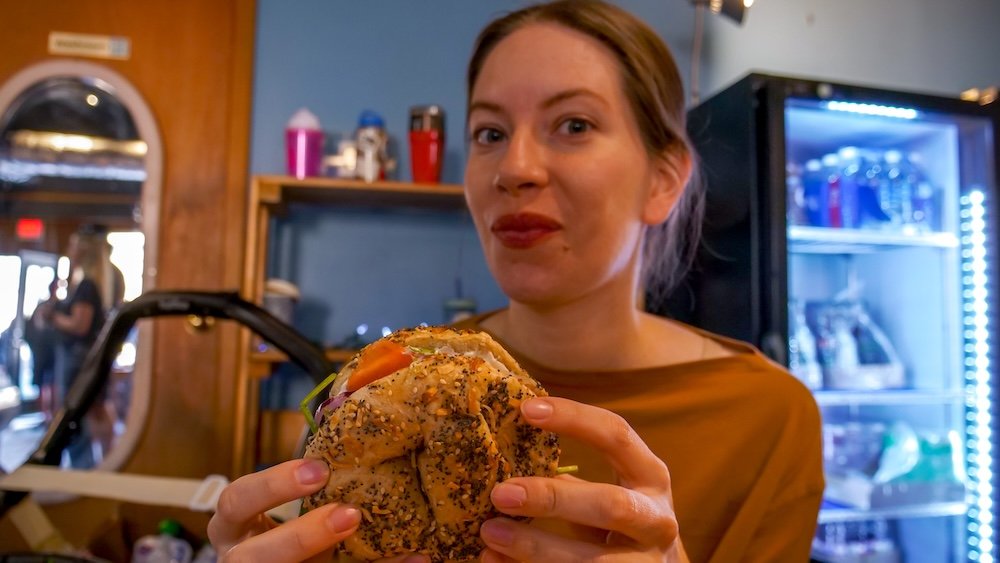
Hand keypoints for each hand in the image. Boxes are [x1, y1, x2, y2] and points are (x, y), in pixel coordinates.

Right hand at [208, 459, 428, 562]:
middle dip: (300, 537)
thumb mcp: (290, 505)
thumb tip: (371, 438)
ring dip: (325, 555)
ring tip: (374, 537)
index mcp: (234, 524)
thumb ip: (315, 486)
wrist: (286, 554)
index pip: (237, 500)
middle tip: (350, 514)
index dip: (273, 486)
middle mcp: (238, 556)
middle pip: (251, 557)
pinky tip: (413, 559)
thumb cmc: (287, 523)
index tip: (319, 470)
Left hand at [479, 398, 686, 562]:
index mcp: (651, 476)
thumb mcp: (612, 490)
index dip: (575, 418)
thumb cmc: (623, 521)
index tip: (526, 410)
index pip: (616, 435)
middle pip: (610, 505)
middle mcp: (657, 519)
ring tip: (489, 533)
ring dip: (535, 546)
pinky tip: (495, 559)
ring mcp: (646, 562)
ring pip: (592, 560)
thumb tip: (504, 455)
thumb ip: (572, 479)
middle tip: (501, 493)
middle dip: (553, 499)